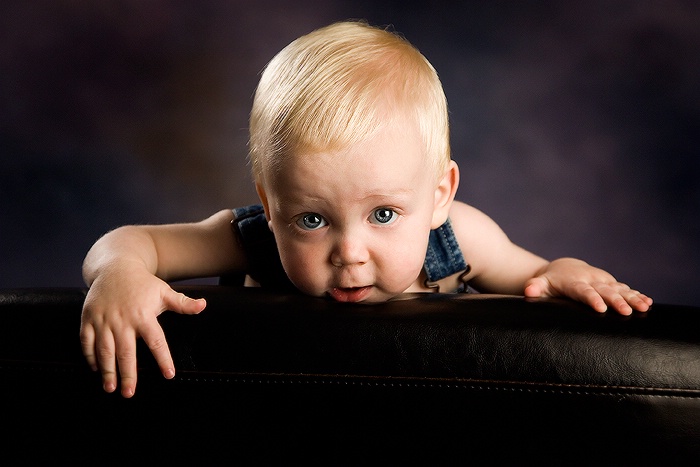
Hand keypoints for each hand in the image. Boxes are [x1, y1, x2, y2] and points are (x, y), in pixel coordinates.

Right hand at [80, 266, 205, 396]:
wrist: (114, 267)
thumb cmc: (142, 283)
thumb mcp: (164, 291)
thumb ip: (183, 303)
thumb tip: (203, 305)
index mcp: (144, 315)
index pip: (156, 341)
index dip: (163, 359)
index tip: (168, 374)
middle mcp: (123, 320)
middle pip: (126, 352)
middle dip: (127, 374)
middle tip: (129, 393)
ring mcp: (104, 320)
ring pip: (104, 350)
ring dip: (107, 370)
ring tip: (110, 388)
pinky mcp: (88, 318)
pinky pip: (87, 341)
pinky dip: (89, 356)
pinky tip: (95, 370)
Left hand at [523, 258, 652, 314]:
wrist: (563, 268)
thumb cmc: (550, 281)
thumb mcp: (540, 283)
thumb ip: (535, 287)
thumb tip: (528, 292)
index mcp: (574, 282)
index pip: (583, 291)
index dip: (592, 299)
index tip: (600, 308)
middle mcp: (591, 280)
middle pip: (605, 291)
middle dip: (616, 301)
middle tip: (626, 312)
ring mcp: (602, 281)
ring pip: (619, 290)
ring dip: (632, 298)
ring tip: (644, 307)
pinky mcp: (610, 283)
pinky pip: (625, 289)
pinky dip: (636, 295)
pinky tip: (648, 303)